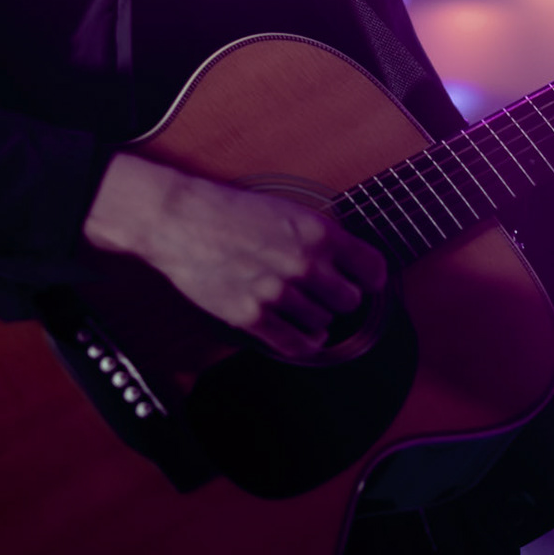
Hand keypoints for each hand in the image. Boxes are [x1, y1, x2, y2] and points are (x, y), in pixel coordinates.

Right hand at [83, 152, 386, 358]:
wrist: (181, 221)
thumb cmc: (229, 210)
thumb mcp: (286, 210)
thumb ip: (320, 235)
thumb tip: (349, 260)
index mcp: (317, 233)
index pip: (372, 269)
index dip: (370, 277)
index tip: (366, 280)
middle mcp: (302, 265)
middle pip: (349, 301)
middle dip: (342, 298)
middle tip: (329, 292)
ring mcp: (277, 294)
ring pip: (323, 323)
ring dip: (318, 318)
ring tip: (305, 306)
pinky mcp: (252, 316)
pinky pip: (294, 345)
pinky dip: (306, 344)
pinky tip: (306, 337)